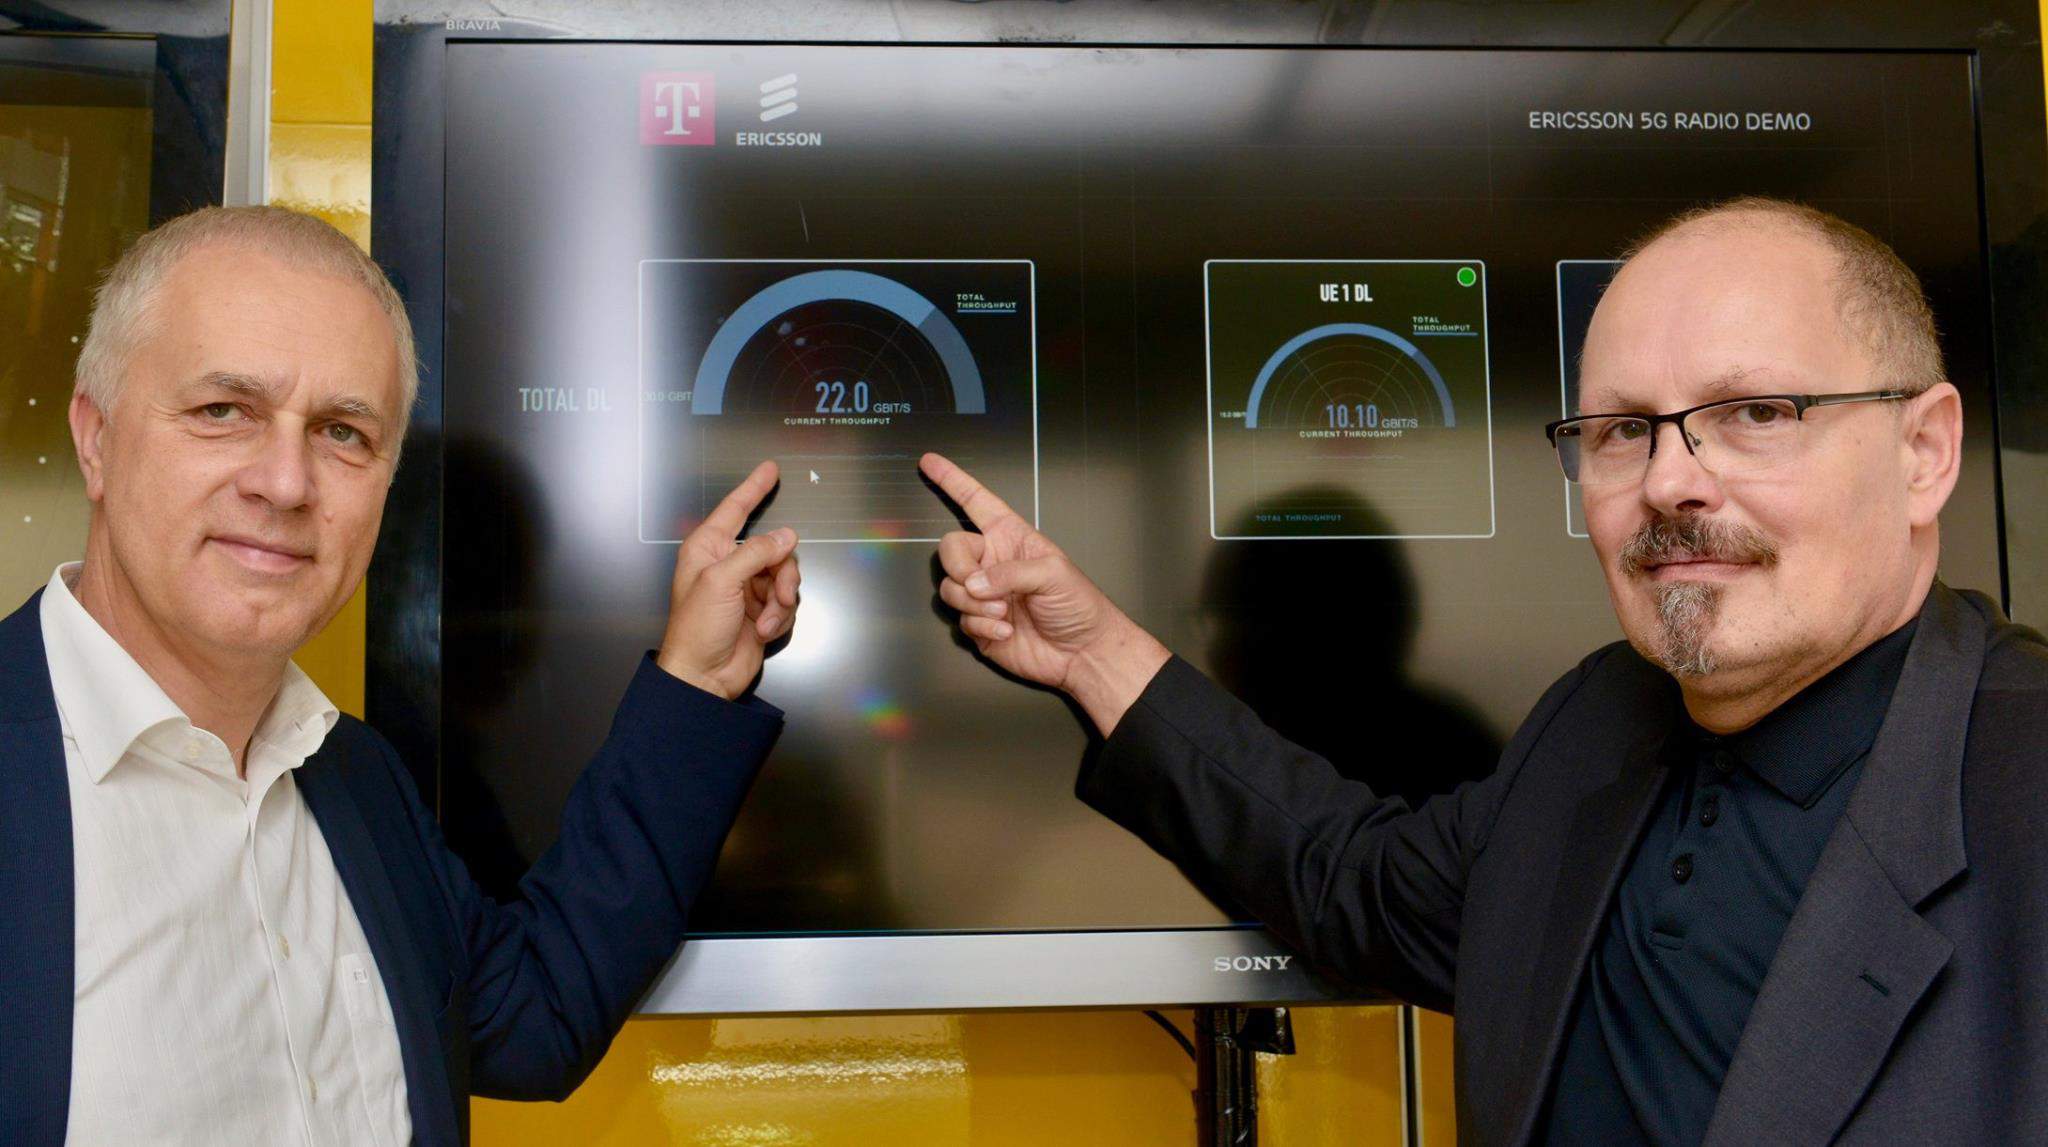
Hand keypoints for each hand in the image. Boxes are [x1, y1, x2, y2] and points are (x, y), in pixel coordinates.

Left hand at [656, 460, 800, 699]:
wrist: (704, 677)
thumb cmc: (696, 630)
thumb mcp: (722, 582)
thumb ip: (757, 553)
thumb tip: (786, 537)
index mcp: (707, 550)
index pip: (734, 509)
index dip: (753, 488)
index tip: (770, 470)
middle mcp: (728, 565)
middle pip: (773, 548)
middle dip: (782, 572)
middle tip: (779, 592)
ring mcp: (746, 589)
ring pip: (785, 576)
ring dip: (781, 600)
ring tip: (767, 618)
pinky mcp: (761, 612)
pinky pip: (786, 602)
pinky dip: (781, 617)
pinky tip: (764, 631)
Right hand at [921, 452, 1168, 733]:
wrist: (1082, 652)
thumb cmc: (1078, 604)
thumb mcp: (1052, 573)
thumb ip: (1009, 572)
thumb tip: (974, 584)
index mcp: (1010, 538)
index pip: (975, 501)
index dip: (951, 481)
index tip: (928, 462)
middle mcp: (992, 563)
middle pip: (950, 550)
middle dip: (960, 569)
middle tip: (980, 587)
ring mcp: (984, 595)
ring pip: (950, 589)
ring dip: (974, 605)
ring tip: (1005, 615)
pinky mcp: (979, 627)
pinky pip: (960, 621)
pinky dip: (981, 628)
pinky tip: (1006, 633)